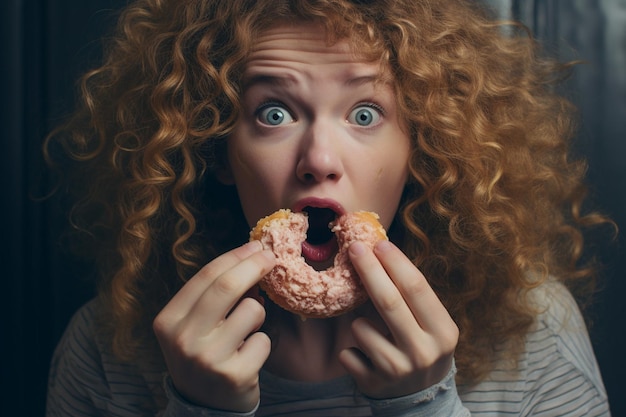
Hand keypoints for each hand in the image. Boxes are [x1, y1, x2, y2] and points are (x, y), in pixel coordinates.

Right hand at [153, 241, 275, 411]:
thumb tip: (251, 257)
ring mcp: (208, 358)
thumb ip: (212, 296)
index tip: (257, 246)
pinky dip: (261, 344)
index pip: (206, 276)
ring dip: (257, 314)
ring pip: (252, 311)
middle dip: (255, 265)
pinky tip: (247, 356)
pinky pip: (264, 341)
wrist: (203, 408)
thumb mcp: (193, 325)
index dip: (236, 256)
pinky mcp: (234, 375)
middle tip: (271, 257)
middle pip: (227, 286)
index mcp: (168, 320)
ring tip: (246, 331)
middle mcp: (184, 338)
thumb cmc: (202, 355)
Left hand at [339, 240, 458, 398]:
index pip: (417, 288)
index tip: (379, 243)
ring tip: (373, 333)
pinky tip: (367, 357)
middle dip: (369, 270)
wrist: (419, 400)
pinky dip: (351, 349)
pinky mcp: (374, 383)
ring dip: (358, 322)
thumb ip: (411, 297)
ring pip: (361, 327)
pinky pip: (348, 352)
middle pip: (388, 301)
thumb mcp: (431, 325)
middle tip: (355, 247)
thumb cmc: (421, 347)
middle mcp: (423, 351)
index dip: (395, 262)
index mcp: (443, 331)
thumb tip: (381, 252)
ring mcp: (398, 369)